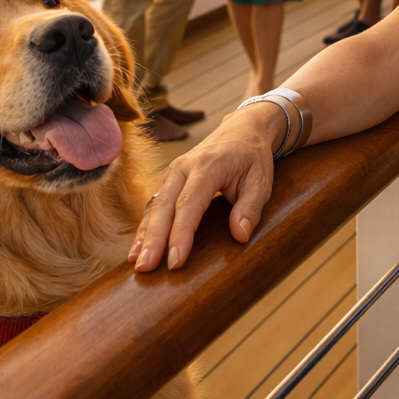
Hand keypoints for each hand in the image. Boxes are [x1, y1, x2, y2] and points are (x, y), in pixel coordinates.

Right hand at [128, 104, 282, 270]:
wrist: (242, 130)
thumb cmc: (252, 157)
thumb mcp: (261, 180)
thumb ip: (250, 207)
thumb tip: (239, 235)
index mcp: (207, 165)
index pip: (189, 203)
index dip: (181, 234)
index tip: (176, 261)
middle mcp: (184, 167)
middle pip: (164, 205)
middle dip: (153, 238)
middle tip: (145, 268)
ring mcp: (173, 172)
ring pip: (154, 205)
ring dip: (144, 235)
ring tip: (136, 263)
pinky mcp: (169, 180)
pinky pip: (154, 204)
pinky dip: (145, 226)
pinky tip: (137, 248)